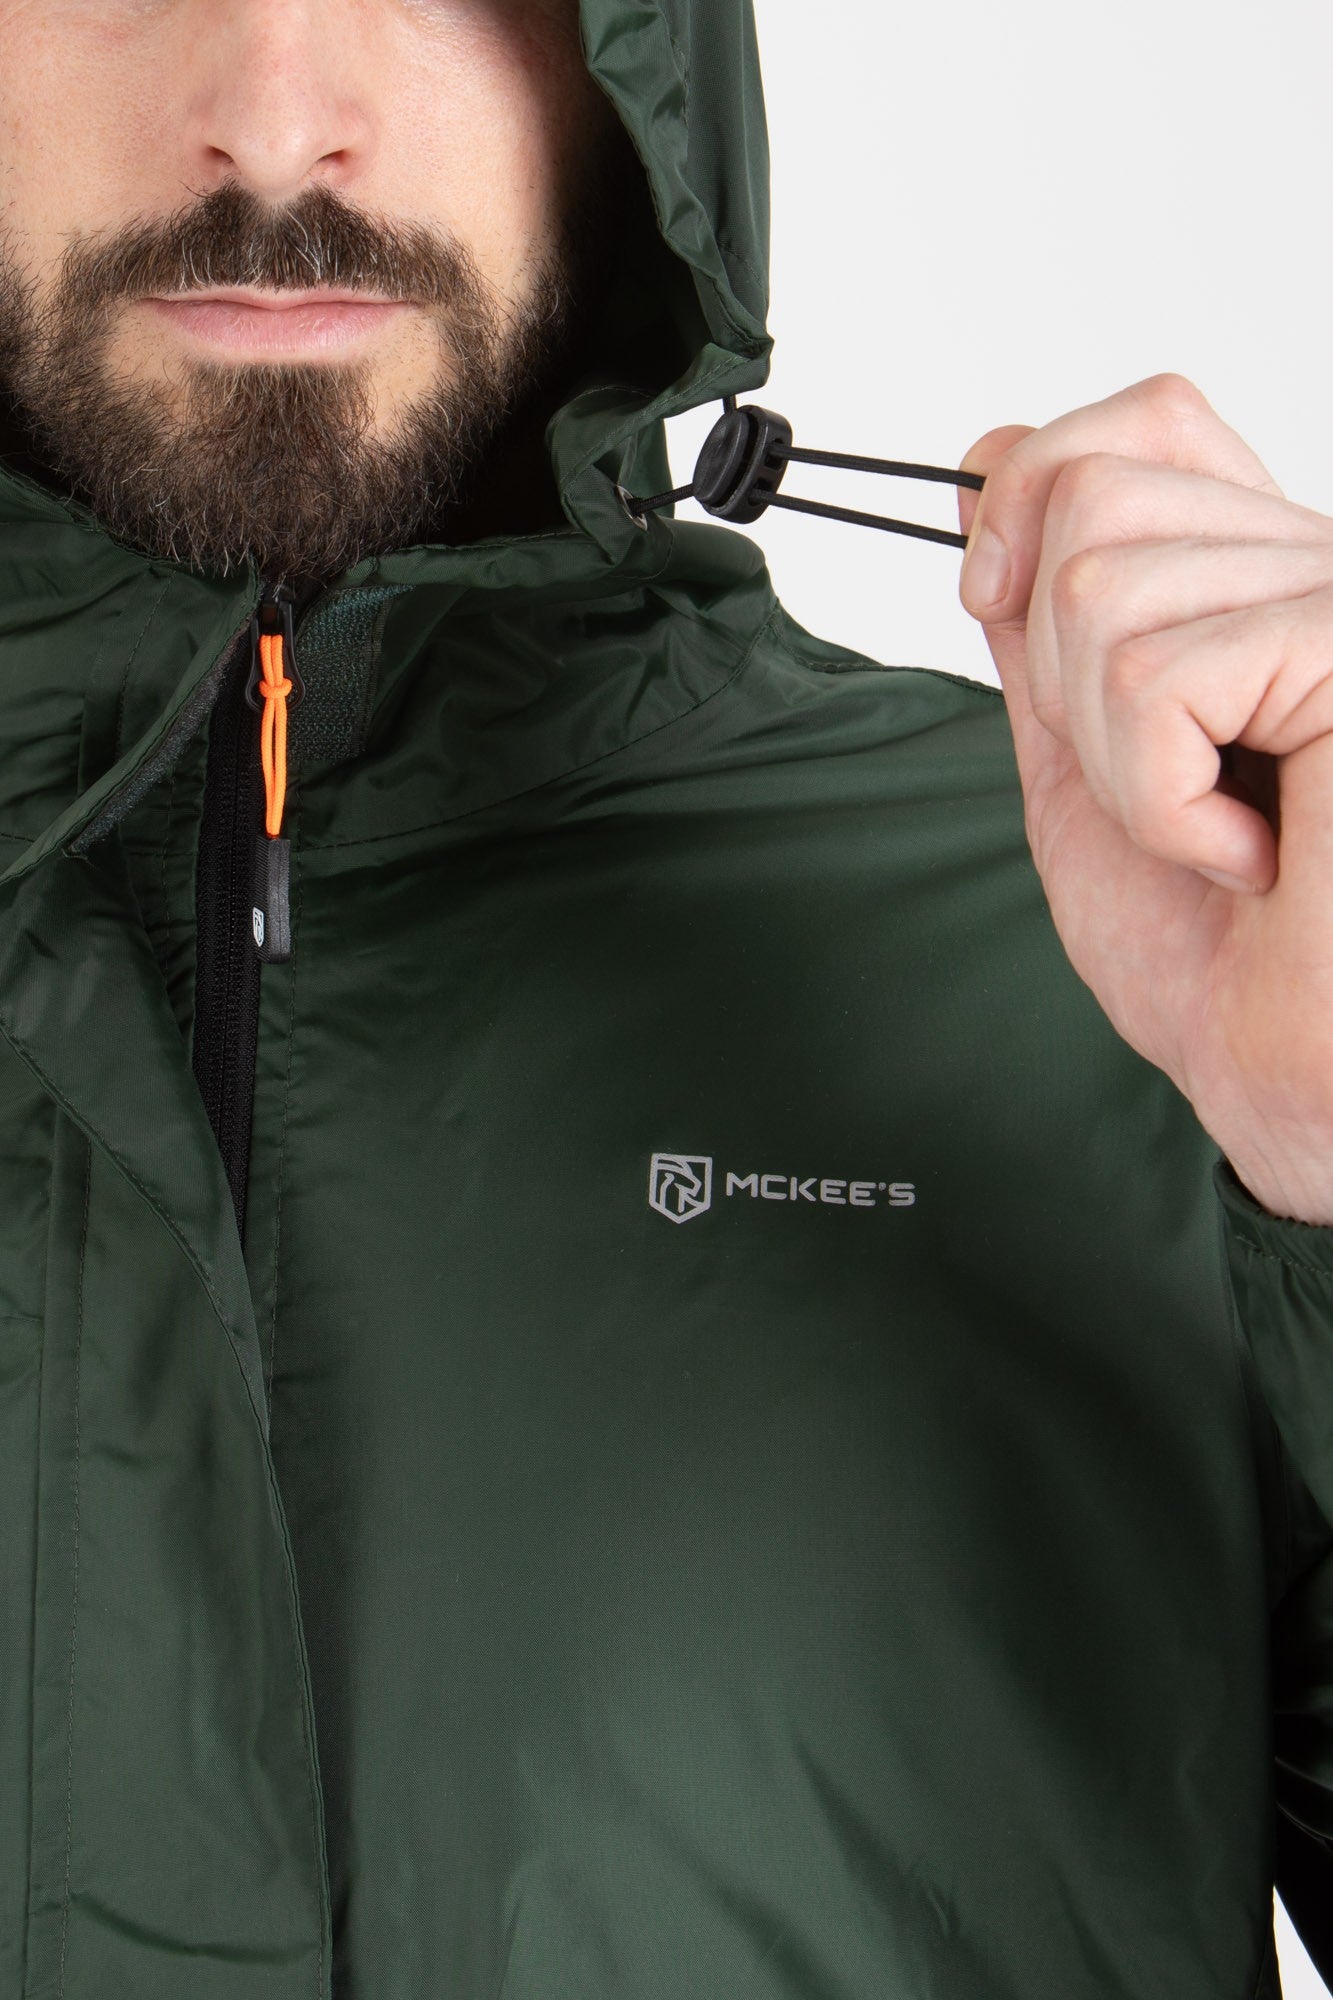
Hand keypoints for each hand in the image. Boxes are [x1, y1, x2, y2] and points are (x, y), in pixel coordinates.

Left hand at [956, 372, 1332, 1224]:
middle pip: (1095, 488)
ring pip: (1102, 586)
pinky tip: (1253, 854)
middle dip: (1063, 674)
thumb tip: (989, 464)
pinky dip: (1164, 800)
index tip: (994, 597)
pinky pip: (1160, 677)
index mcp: (1261, 580)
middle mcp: (1318, 568)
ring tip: (1214, 831)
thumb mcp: (1084, 757)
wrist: (1282, 1078)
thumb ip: (1047, 618)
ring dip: (1117, 756)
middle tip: (1160, 786)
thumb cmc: (1209, 949)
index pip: (1144, 417)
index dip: (1034, 485)